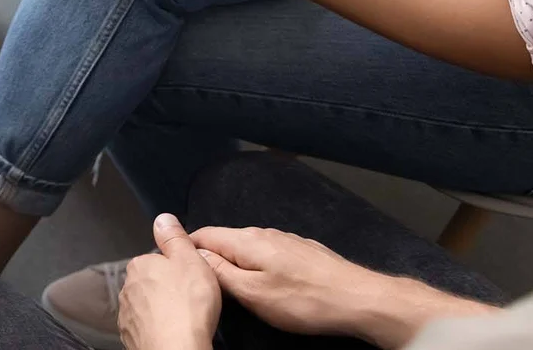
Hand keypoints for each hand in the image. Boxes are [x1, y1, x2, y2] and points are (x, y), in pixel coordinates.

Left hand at [119, 214, 221, 349]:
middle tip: (190, 299)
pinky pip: (145, 326)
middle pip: (152, 283)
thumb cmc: (186, 307)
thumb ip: (175, 238)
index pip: (158, 260)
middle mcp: (128, 288)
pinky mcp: (130, 335)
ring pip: (147, 305)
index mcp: (140, 265)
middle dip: (168, 289)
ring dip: (162, 310)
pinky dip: (157, 328)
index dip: (178, 269)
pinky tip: (172, 332)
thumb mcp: (190, 260)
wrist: (176, 349)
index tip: (191, 279)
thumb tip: (163, 219)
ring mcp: (127, 314)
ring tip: (183, 318)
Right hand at [190, 226, 495, 348]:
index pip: (202, 234)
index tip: (172, 265)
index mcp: (246, 240)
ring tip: (226, 283)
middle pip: (223, 240)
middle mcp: (263, 233)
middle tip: (198, 281)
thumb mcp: (251, 293)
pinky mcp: (301, 251)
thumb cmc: (303, 300)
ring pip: (246, 248)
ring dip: (232, 261)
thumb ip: (219, 272)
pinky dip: (255, 265)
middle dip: (208, 256)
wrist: (359, 299)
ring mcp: (285, 240)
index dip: (184, 248)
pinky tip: (261, 281)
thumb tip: (194, 255)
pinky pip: (266, 254)